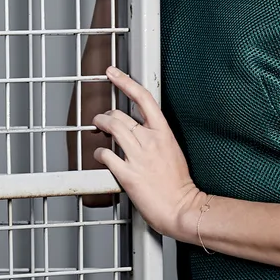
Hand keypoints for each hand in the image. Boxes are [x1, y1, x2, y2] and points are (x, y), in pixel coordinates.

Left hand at [92, 66, 201, 237]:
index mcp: (163, 132)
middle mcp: (150, 140)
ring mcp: (138, 156)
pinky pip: (106, 155)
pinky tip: (100, 155)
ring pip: (111, 128)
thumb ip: (156, 137)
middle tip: (102, 119)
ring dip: (100, 125)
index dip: (125, 81)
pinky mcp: (127, 174)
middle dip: (106, 115)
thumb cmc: (179, 183)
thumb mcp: (172, 150)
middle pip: (120, 115)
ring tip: (98, 128)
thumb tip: (141, 130)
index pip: (143, 97)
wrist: (182, 207)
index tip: (113, 73)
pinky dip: (99, 153)